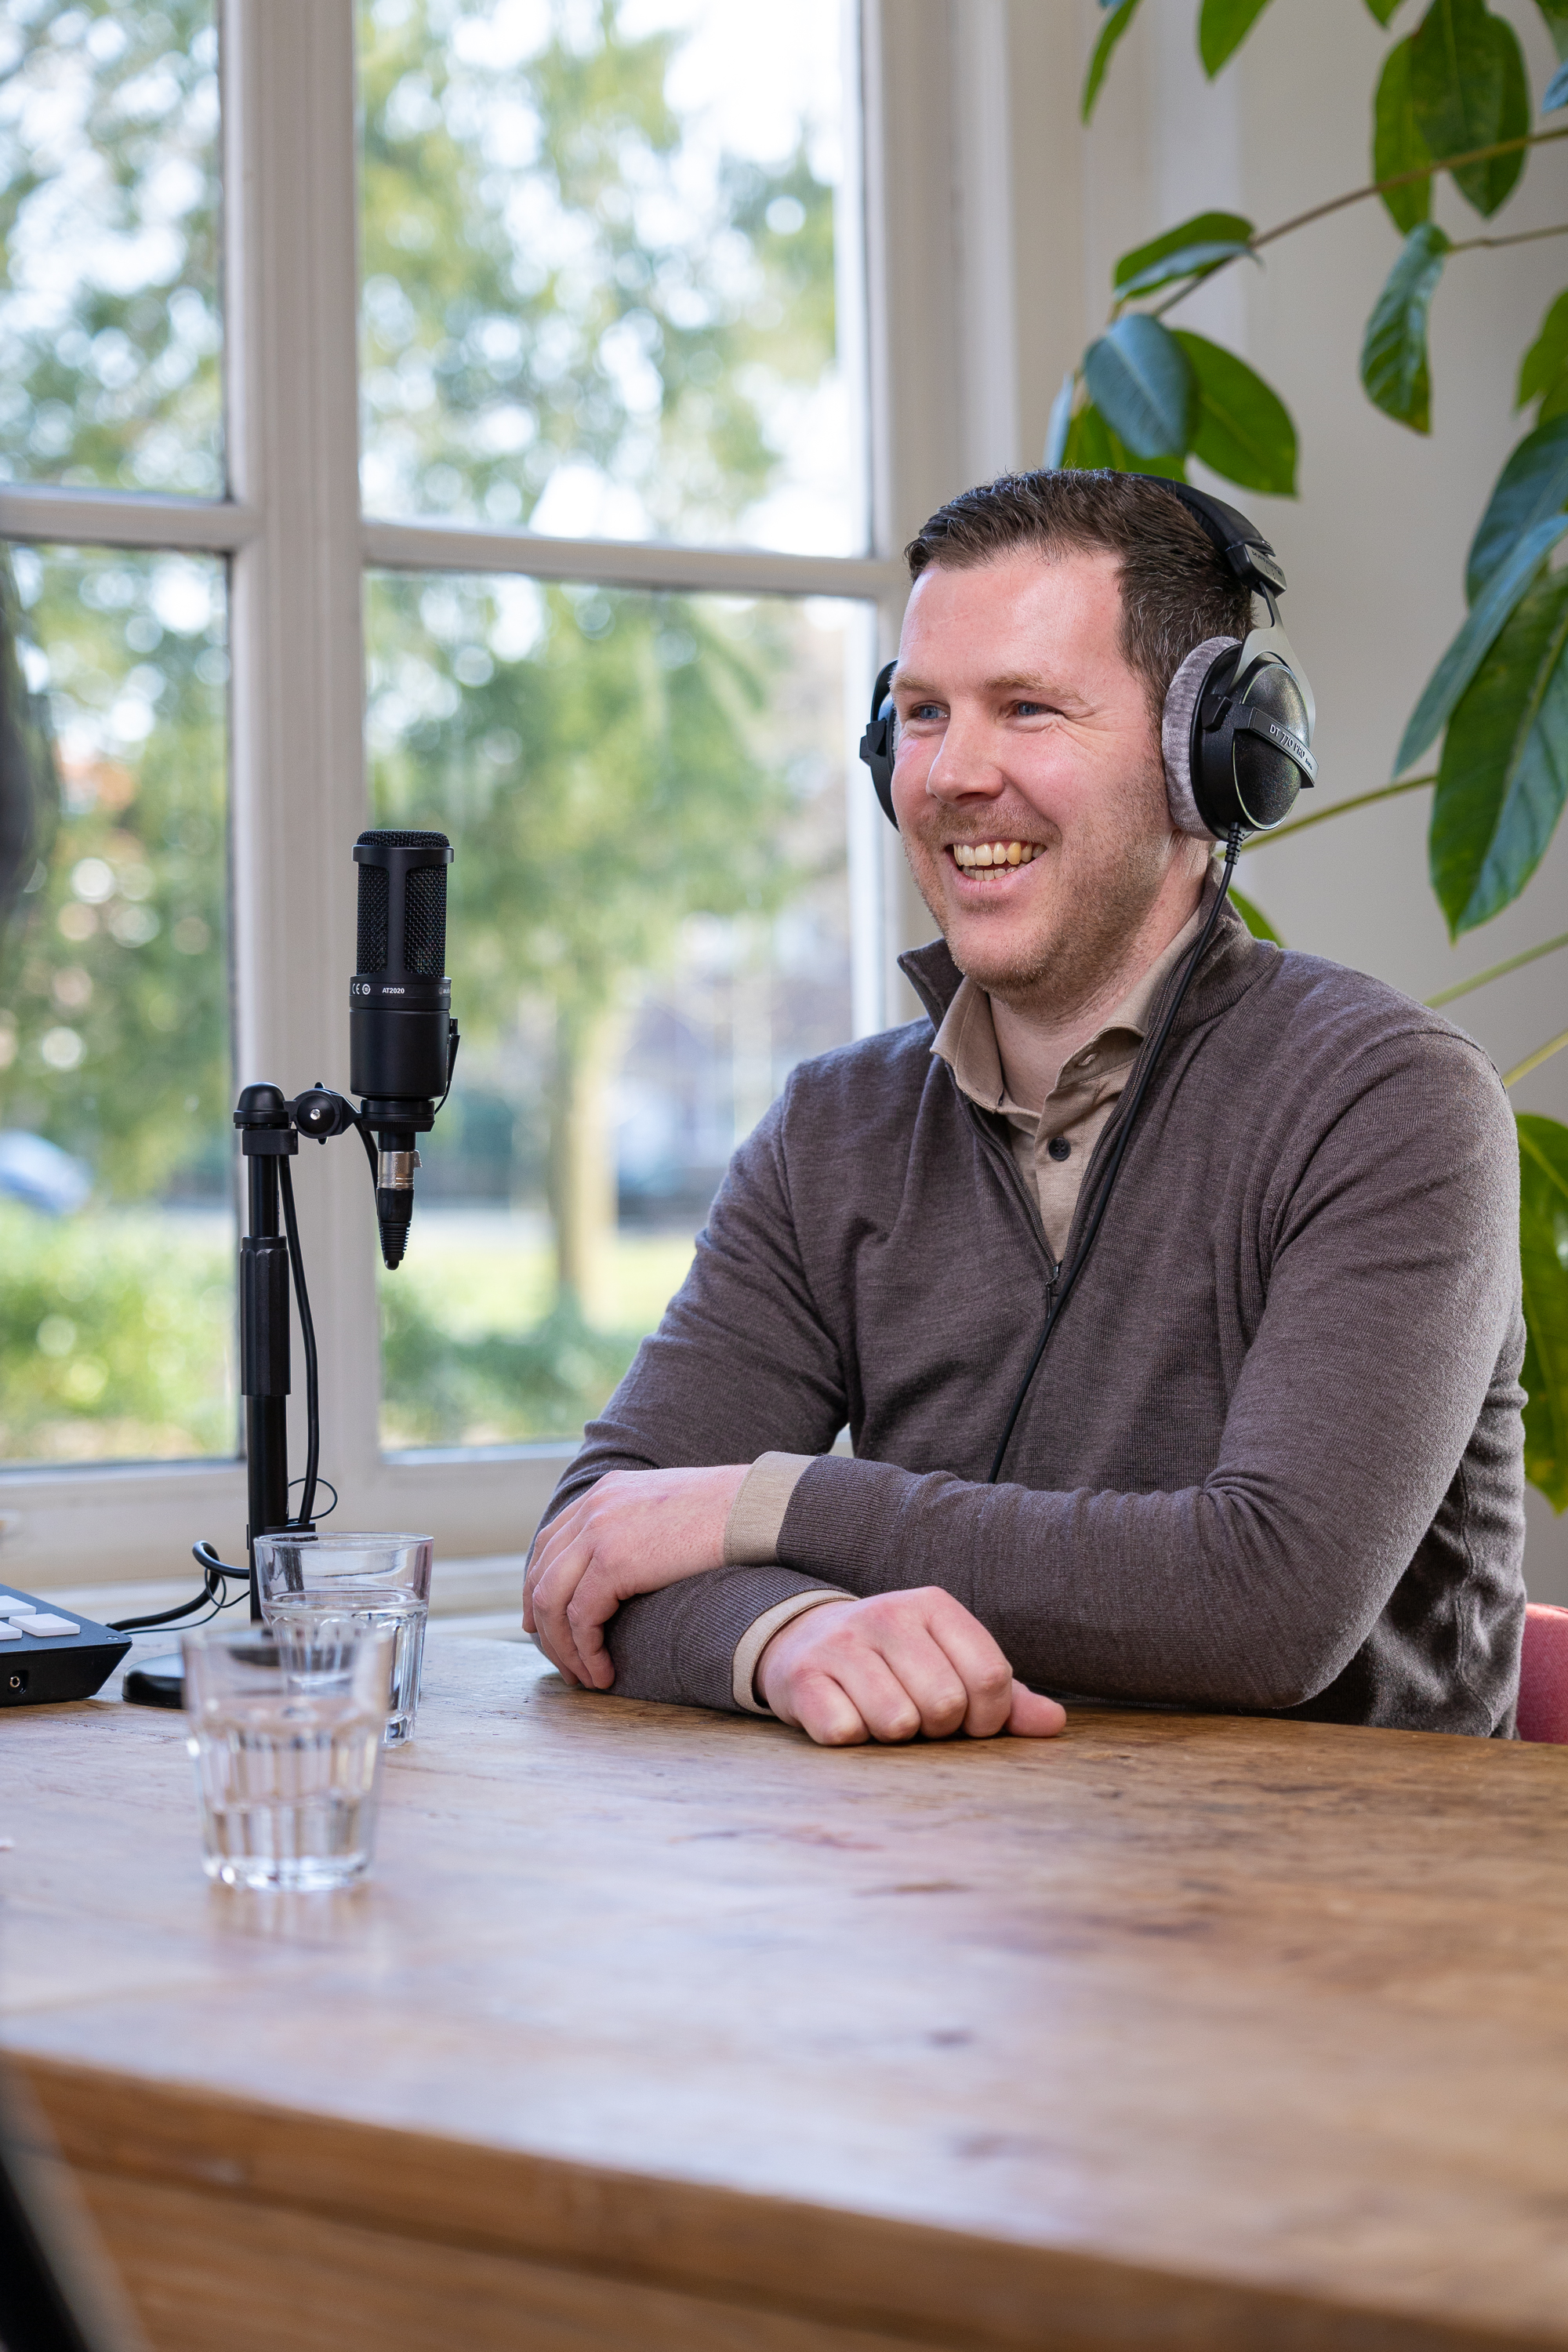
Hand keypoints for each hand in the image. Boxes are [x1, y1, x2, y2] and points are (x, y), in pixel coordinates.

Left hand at [523, 1465, 748, 1690]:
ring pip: (552, 1603)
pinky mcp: (613, 1563)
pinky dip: (586, 1652)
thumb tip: (636, 1562)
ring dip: (563, 1648)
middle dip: (544, 1627)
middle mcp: (592, 1508)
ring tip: (584, 1678)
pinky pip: (581, 1619)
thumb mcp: (668, 1508)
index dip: (539, 1588)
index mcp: (604, 1491)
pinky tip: (603, 1673)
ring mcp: (598, 1533)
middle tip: (563, 1661)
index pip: (549, 1544)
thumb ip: (639, 1526)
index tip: (543, 1624)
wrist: (754, 1506)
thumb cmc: (730, 1513)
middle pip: (541, 1576)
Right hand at [756, 1587, 1066, 1745]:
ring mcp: (841, 1642)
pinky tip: (843, 1714)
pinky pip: (846, 1732)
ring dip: (892, 1737)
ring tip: (879, 1713)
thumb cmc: (895, 1665)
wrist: (803, 1643)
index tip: (966, 1720)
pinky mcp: (802, 1676)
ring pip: (897, 1723)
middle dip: (937, 1729)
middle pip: (946, 1705)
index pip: (991, 1677)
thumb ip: (1005, 1697)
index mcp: (934, 1606)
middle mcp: (888, 1614)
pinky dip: (850, 1737)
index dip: (987, 1718)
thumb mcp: (950, 1665)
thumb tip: (1055, 1723)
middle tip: (916, 1716)